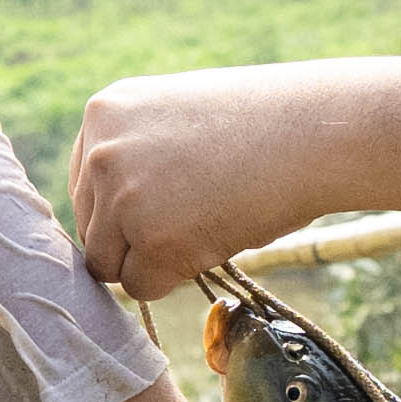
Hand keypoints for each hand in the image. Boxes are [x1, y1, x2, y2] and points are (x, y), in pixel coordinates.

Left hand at [67, 70, 348, 292]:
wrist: (316, 131)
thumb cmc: (264, 124)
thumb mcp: (179, 117)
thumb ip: (136, 154)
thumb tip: (114, 221)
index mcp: (105, 113)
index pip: (84, 188)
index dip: (123, 208)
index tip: (165, 206)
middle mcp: (102, 153)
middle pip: (91, 230)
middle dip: (133, 239)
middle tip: (193, 220)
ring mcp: (123, 199)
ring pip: (109, 265)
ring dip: (151, 261)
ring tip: (205, 229)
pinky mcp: (153, 242)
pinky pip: (142, 288)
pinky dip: (173, 280)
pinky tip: (212, 243)